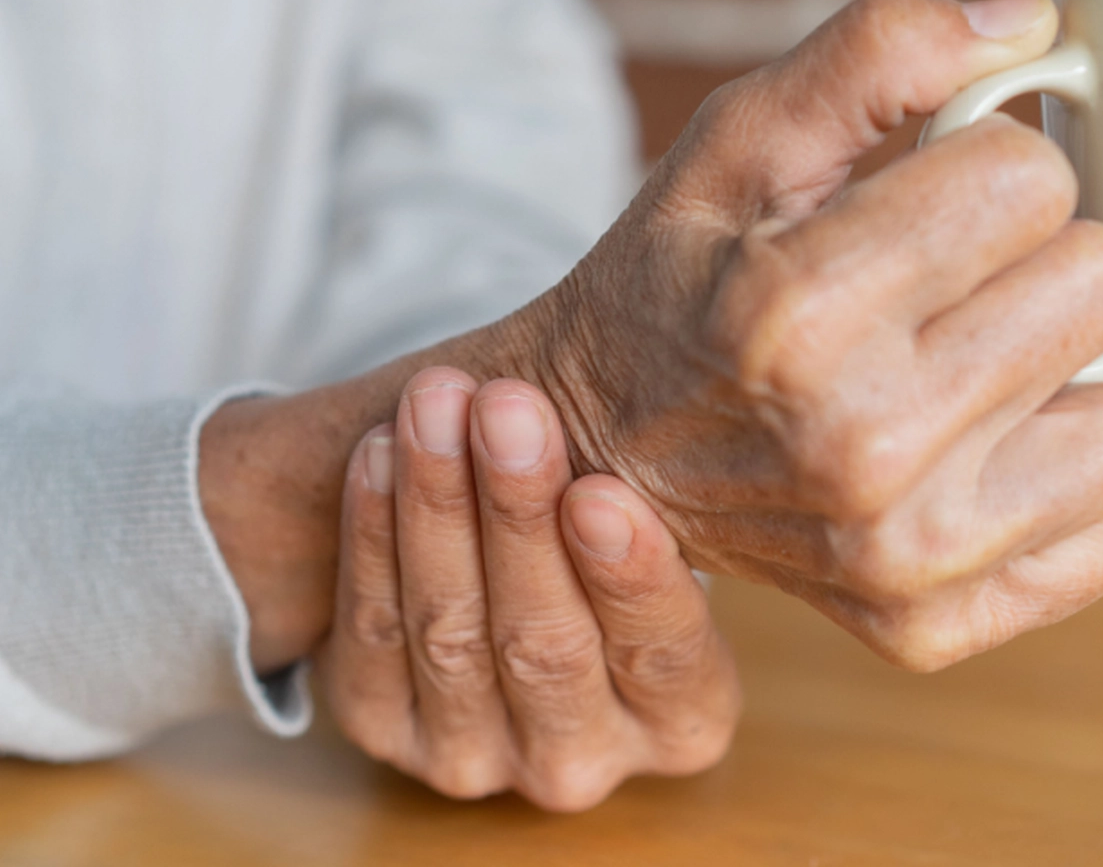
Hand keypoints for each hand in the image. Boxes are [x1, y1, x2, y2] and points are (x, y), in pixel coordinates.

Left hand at [316, 368, 738, 809]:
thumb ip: (671, 485)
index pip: (663, 658)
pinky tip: (382, 452)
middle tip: (507, 410)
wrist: (511, 575)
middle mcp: (582, 759)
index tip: (601, 491)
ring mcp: (475, 757)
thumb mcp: (666, 520)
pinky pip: (372, 633)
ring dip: (438, 507)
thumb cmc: (612, 528)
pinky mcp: (382, 730)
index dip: (629, 579)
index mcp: (684, 721)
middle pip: (544, 645)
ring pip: (450, 634)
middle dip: (518, 515)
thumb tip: (697, 376)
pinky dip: (373, 536)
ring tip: (437, 404)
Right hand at [503, 0, 1102, 669]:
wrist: (602, 453)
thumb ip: (877, 53)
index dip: (996, 165)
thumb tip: (1032, 26)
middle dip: (1048, 258)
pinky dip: (1071, 485)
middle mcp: (859, 447)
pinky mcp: (938, 625)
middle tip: (967, 282)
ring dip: (1083, 379)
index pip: (1036, 179)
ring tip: (990, 368)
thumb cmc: (682, 281)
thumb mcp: (739, 140)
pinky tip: (988, 455)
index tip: (938, 198)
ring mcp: (906, 556)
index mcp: (797, 310)